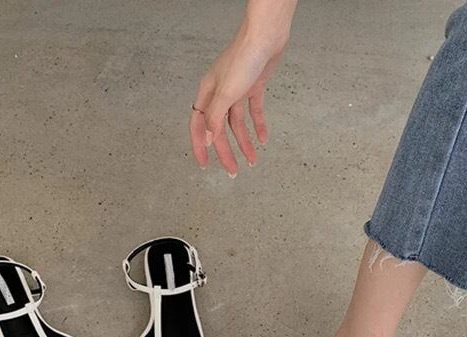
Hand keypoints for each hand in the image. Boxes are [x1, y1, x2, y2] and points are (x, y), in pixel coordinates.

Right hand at [190, 2, 295, 174]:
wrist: (267, 36)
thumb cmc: (244, 57)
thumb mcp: (226, 93)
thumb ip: (215, 118)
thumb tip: (207, 140)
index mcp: (208, 94)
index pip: (199, 127)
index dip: (200, 147)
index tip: (204, 165)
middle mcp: (220, 94)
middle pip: (220, 130)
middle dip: (226, 152)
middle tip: (233, 170)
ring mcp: (237, 91)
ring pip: (237, 124)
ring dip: (244, 142)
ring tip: (252, 160)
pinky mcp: (253, 87)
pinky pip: (254, 112)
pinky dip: (258, 126)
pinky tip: (263, 139)